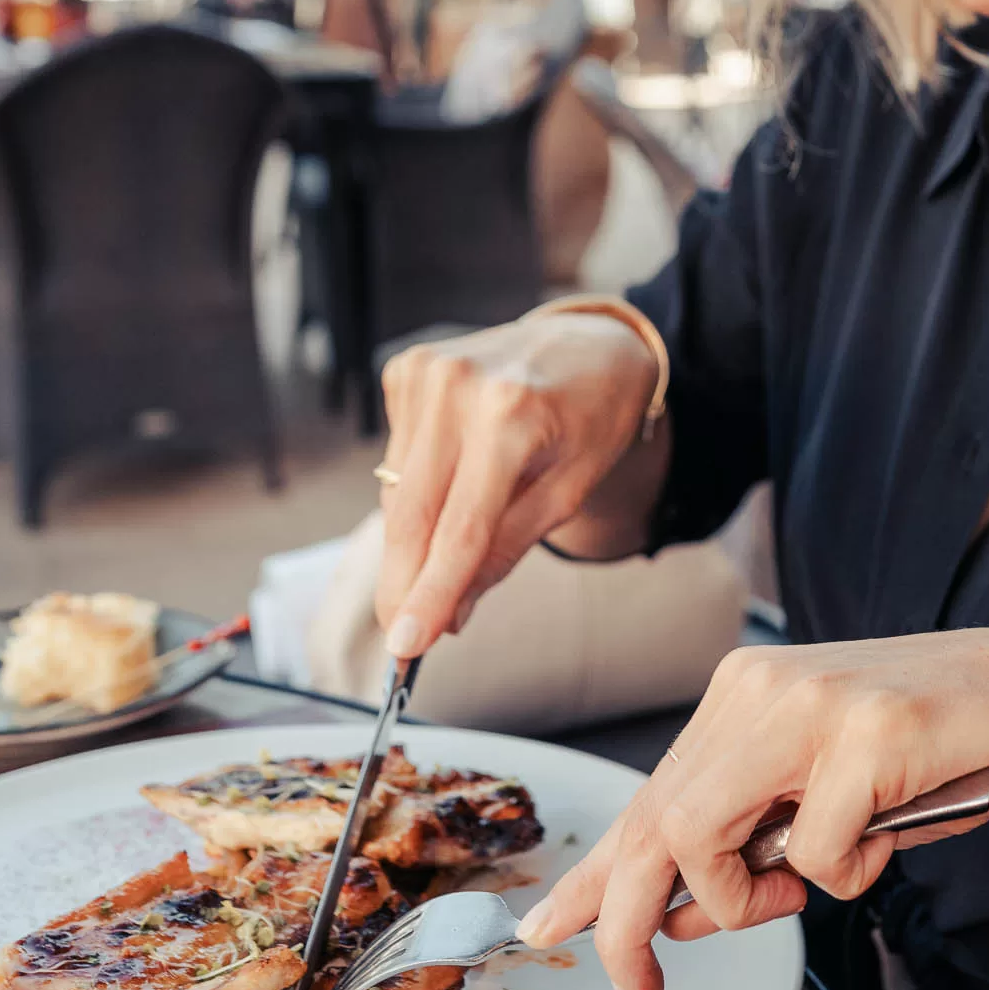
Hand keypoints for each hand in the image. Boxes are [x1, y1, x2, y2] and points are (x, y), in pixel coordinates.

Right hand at [375, 310, 660, 655]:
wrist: (591, 341)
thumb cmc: (592, 416)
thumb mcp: (570, 490)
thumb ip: (505, 550)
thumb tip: (450, 614)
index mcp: (510, 415)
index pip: (459, 530)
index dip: (430, 595)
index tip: (407, 648)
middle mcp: (457, 386)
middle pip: (412, 516)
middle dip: (403, 585)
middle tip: (404, 641)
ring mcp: (425, 371)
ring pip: (397, 495)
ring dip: (415, 540)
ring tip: (460, 537)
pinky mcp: (405, 369)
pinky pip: (396, 459)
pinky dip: (418, 488)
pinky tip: (458, 470)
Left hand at [518, 628, 988, 989]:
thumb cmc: (934, 756)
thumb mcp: (818, 792)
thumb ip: (746, 840)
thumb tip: (665, 915)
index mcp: (743, 693)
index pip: (646, 795)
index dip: (595, 874)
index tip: (552, 929)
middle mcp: (762, 687)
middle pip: (655, 823)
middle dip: (634, 923)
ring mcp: (813, 705)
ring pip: (705, 837)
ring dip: (747, 899)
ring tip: (803, 889)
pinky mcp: (869, 736)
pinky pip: (816, 855)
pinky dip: (848, 876)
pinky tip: (887, 837)